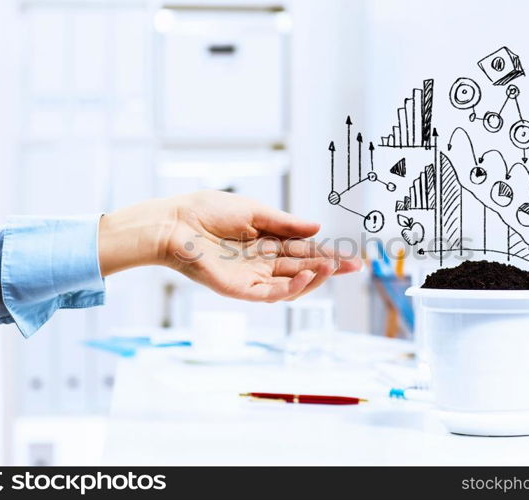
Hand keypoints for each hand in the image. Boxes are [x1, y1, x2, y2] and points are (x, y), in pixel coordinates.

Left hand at [98, 190, 361, 301]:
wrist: (174, 221)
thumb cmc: (207, 211)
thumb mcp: (254, 211)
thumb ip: (285, 223)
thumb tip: (317, 227)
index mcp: (265, 242)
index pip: (302, 250)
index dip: (326, 254)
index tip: (350, 256)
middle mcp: (260, 263)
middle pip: (301, 268)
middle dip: (328, 268)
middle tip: (354, 266)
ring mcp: (250, 278)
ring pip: (289, 285)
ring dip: (313, 279)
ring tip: (331, 268)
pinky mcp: (238, 288)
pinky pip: (268, 294)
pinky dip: (289, 288)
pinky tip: (305, 277)